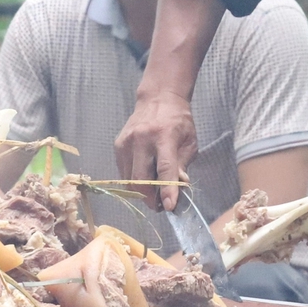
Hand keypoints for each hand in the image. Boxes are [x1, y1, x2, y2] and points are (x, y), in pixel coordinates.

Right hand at [114, 92, 197, 210]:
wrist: (158, 99)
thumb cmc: (178, 122)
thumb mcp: (189, 142)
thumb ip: (183, 165)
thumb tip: (179, 188)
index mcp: (164, 136)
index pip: (165, 167)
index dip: (167, 189)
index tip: (169, 207)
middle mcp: (142, 139)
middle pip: (140, 178)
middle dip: (149, 198)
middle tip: (159, 205)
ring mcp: (126, 142)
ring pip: (129, 179)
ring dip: (141, 192)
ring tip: (152, 193)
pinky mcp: (118, 146)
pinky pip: (123, 172)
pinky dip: (133, 181)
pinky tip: (144, 178)